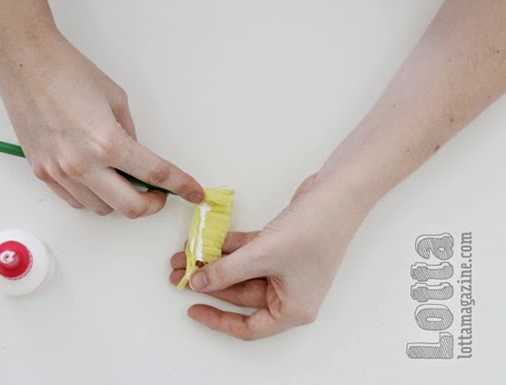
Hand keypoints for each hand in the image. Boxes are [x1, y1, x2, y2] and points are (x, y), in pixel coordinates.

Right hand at [0, 31, 203, 216]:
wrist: (24, 62)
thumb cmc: (70, 72)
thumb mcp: (116, 100)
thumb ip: (130, 135)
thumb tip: (136, 160)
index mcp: (108, 143)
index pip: (155, 175)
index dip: (181, 186)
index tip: (194, 193)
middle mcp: (83, 165)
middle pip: (130, 207)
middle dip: (152, 204)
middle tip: (158, 193)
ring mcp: (59, 172)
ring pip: (101, 209)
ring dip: (120, 201)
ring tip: (124, 180)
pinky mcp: (42, 172)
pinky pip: (76, 201)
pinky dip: (94, 197)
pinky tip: (100, 181)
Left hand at [170, 174, 369, 339]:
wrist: (338, 194)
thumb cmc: (314, 231)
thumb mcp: (262, 256)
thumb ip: (226, 272)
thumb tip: (198, 282)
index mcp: (293, 309)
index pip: (250, 327)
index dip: (218, 320)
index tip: (193, 309)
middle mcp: (291, 293)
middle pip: (242, 295)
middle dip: (210, 282)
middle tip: (182, 271)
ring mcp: (287, 269)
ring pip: (243, 272)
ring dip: (217, 262)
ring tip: (187, 253)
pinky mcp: (283, 248)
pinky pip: (251, 254)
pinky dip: (232, 248)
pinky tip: (210, 241)